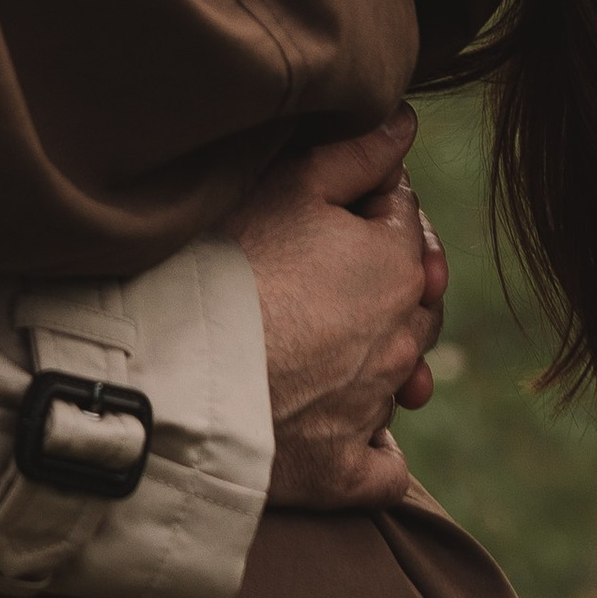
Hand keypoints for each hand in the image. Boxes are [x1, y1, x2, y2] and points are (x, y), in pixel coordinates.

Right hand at [228, 110, 448, 510]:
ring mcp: (376, 409)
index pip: (405, 218)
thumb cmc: (231, 263)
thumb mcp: (291, 185)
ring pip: (399, 376)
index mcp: (399, 266)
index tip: (330, 200)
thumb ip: (358, 152)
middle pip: (414, 300)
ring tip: (323, 341)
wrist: (182, 371)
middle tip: (326, 268)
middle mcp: (402, 340)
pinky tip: (346, 430)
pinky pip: (382, 466)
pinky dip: (372, 449)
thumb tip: (407, 125)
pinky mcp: (345, 472)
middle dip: (384, 282)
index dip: (372, 200)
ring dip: (378, 358)